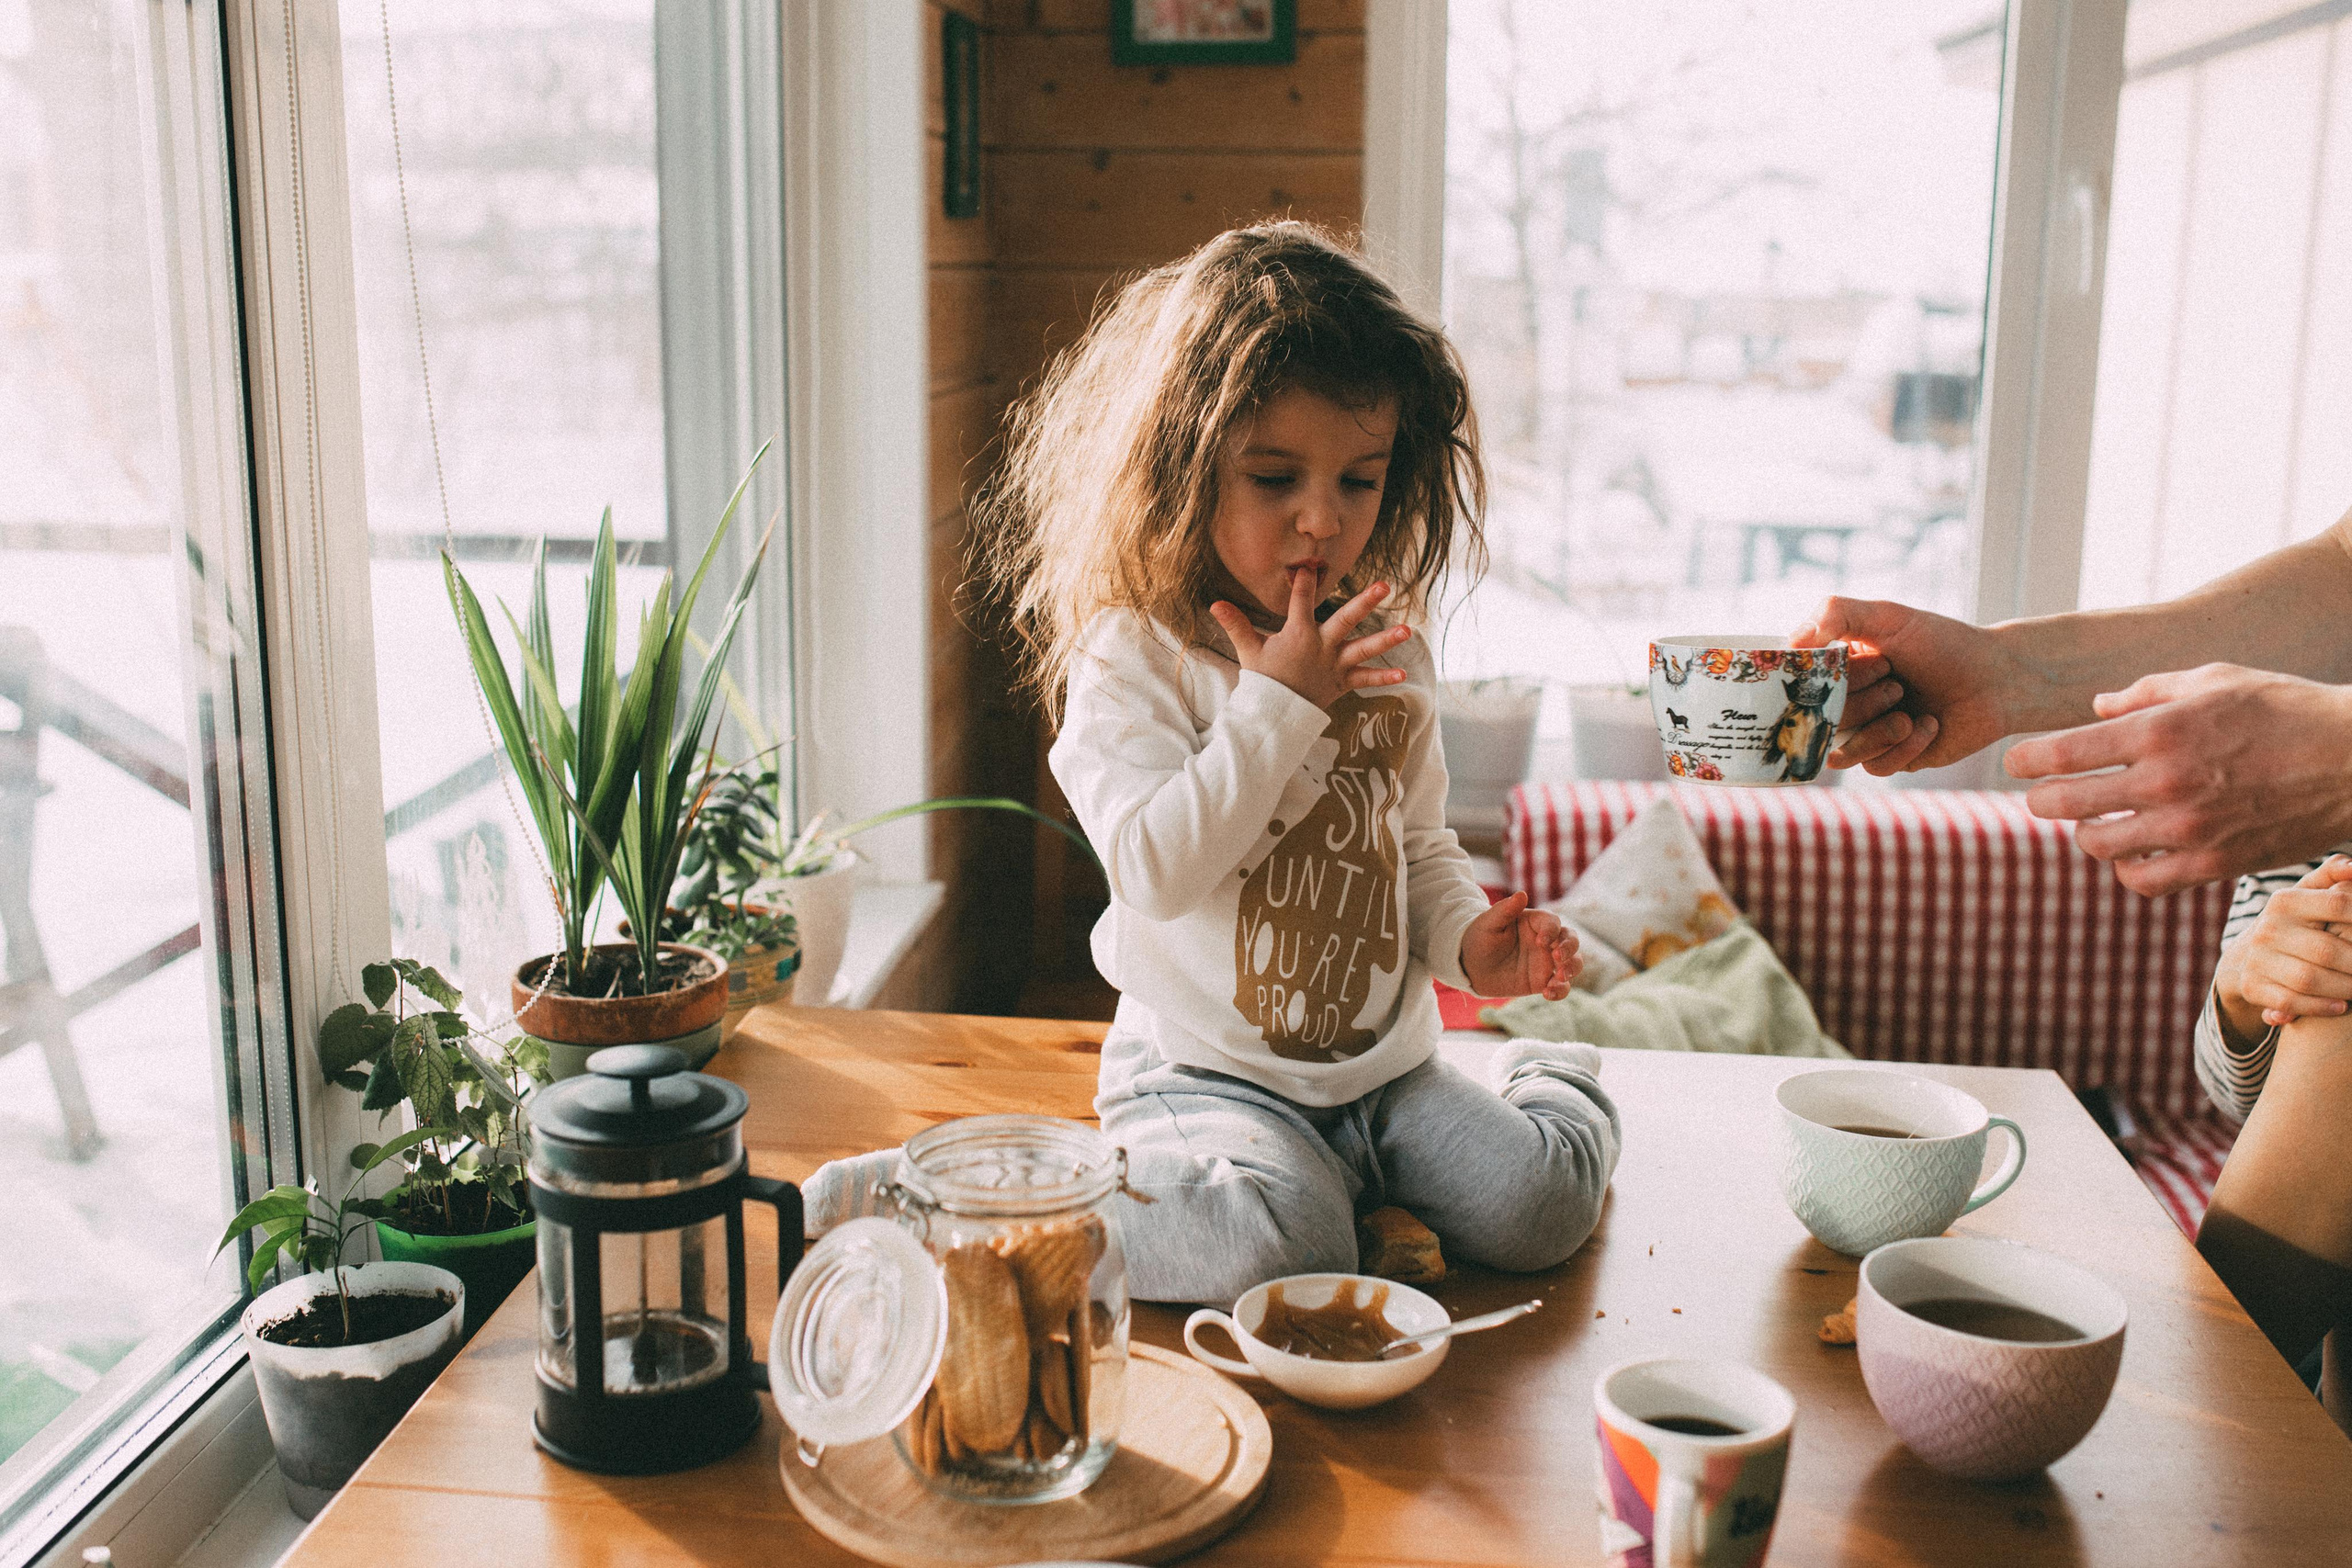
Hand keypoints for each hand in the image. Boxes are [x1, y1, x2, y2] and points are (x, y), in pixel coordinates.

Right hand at [1208, 571, 1409, 708]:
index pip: (1300, 602)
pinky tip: (1402, 673)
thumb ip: (1236, 624)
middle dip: (1364, 601)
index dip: (1303, 583)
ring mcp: (1334, 665)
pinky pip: (1364, 680)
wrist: (1272, 715)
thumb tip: (1214, 603)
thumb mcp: (1249, 651)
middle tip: (1384, 586)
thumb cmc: (1262, 679)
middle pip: (1345, 620)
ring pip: (1363, 649)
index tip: (1309, 567)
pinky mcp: (1341, 683)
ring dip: (1385, 639)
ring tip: (1407, 630)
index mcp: (1297, 635)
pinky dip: (1382, 678)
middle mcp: (1320, 647)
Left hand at [1459, 892, 1580, 1000]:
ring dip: (1572, 968)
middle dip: (1570, 948)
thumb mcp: (1488, 923)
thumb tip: (1522, 893)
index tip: (1540, 942)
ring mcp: (1547, 962)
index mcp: (1535, 922)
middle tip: (1557, 957)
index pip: (1553, 923)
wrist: (1471, 966)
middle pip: (1571, 940)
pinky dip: (1561, 991)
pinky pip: (1561, 987)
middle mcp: (1546, 941)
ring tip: (1559, 977)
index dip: (1552, 931)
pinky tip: (1548, 993)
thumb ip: (1505, 909)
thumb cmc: (1480, 938)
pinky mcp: (1543, 981)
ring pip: (1573, 963)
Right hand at [1792, 597, 2034, 773]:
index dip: (1822, 681)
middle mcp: (1848, 702)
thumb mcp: (1888, 615)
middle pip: (1819, 721)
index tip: (1857, 663)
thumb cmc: (1945, 643)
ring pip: (1841, 752)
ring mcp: (1869, 734)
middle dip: (1860, 702)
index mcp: (1838, 669)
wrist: (1999, 679)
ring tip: (1908, 710)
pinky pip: (1875, 768)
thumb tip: (1791, 641)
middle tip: (1895, 681)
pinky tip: (1929, 725)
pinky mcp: (1895, 759)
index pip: (1799, 686)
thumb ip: (1835, 613)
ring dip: (1877, 730)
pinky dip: (1903, 747)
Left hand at [2007, 664, 2351, 896]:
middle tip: (2040, 796)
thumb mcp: (2215, 678)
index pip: (2061, 754)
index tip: (2016, 763)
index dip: (2026, 760)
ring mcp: (2188, 829)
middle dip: (2040, 799)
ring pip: (2098, 846)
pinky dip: (2127, 868)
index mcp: (2158, 731)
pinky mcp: (2214, 865)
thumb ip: (2146, 692)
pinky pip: (2143, 881)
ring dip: (2085, 833)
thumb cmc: (2286, 708)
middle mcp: (2165, 783)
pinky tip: (2134, 851)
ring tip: (2092, 821)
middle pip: (2063, 804)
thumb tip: (2096, 709)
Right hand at [2215, 858, 2351, 1037]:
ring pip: (2310, 979)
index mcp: (2285, 900)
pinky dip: (2320, 1007)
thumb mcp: (2308, 894)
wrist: (2248, 956)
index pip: (2338, 904)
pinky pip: (2290, 1001)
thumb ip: (2332, 877)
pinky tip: (2341, 1007)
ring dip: (2345, 988)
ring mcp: (2256, 959)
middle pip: (2327, 950)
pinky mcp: (2252, 986)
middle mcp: (2267, 928)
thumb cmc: (2294, 922)